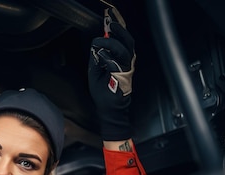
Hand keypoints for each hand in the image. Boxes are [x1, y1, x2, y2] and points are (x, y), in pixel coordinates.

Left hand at [88, 7, 134, 141]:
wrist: (109, 108)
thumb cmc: (104, 91)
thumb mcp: (96, 69)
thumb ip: (97, 55)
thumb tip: (96, 43)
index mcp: (122, 58)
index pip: (122, 38)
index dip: (117, 26)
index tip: (110, 15)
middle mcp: (127, 62)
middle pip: (128, 41)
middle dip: (119, 29)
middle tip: (109, 22)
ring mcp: (126, 69)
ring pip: (124, 50)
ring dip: (112, 42)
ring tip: (103, 37)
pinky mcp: (122, 77)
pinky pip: (116, 63)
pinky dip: (107, 56)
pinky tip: (101, 53)